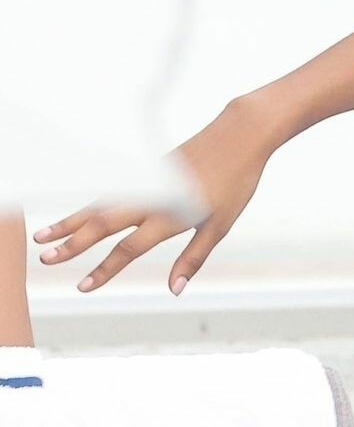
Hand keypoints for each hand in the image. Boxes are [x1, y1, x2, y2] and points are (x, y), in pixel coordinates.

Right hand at [33, 97, 278, 294]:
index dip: (105, 269)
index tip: (83, 286)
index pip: (129, 249)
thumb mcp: (220, 226)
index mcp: (172, 217)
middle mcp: (153, 199)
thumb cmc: (235, 183)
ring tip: (43, 235)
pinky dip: (89, 204)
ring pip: (99, 205)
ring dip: (70, 221)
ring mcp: (147, 182)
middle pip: (103, 225)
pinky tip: (75, 214)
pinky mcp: (148, 170)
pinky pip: (112, 190)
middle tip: (44, 259)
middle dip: (72, 243)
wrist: (238, 137)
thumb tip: (175, 290)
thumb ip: (194, 257)